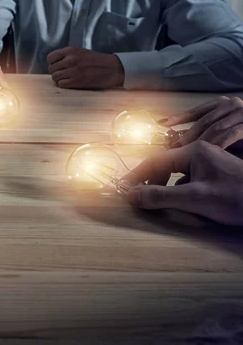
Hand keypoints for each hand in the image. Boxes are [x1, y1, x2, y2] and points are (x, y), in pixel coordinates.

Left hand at [48, 47, 124, 88]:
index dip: (53, 63)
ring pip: (55, 77)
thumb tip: (54, 63)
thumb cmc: (97, 61)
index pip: (50, 57)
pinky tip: (71, 83)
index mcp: (71, 50)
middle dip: (56, 72)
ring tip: (68, 79)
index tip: (58, 66)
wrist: (113, 68)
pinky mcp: (77, 81)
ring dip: (59, 80)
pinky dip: (64, 85)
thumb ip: (67, 55)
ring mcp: (73, 70)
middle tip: (64, 74)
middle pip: (51, 69)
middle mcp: (70, 59)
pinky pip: (61, 84)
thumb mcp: (81, 52)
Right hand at [124, 141, 242, 225]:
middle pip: (165, 164)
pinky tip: (184, 203)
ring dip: (164, 185)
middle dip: (150, 181)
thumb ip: (161, 196)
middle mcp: (201, 152)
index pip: (156, 160)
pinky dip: (180, 189)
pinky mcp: (217, 175)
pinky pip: (189, 179)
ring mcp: (210, 163)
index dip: (137, 175)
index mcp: (195, 150)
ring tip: (158, 201)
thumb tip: (130, 195)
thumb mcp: (195, 199)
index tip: (123, 188)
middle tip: (139, 198)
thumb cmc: (236, 199)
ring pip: (177, 172)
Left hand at [159, 96, 242, 148]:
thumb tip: (179, 147)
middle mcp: (232, 105)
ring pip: (215, 127)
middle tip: (172, 148)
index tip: (162, 123)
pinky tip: (206, 152)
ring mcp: (242, 113)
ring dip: (198, 141)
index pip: (197, 112)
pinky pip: (230, 134)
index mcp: (223, 105)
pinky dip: (216, 144)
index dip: (179, 118)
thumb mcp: (222, 134)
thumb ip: (205, 136)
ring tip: (184, 152)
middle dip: (186, 136)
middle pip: (203, 121)